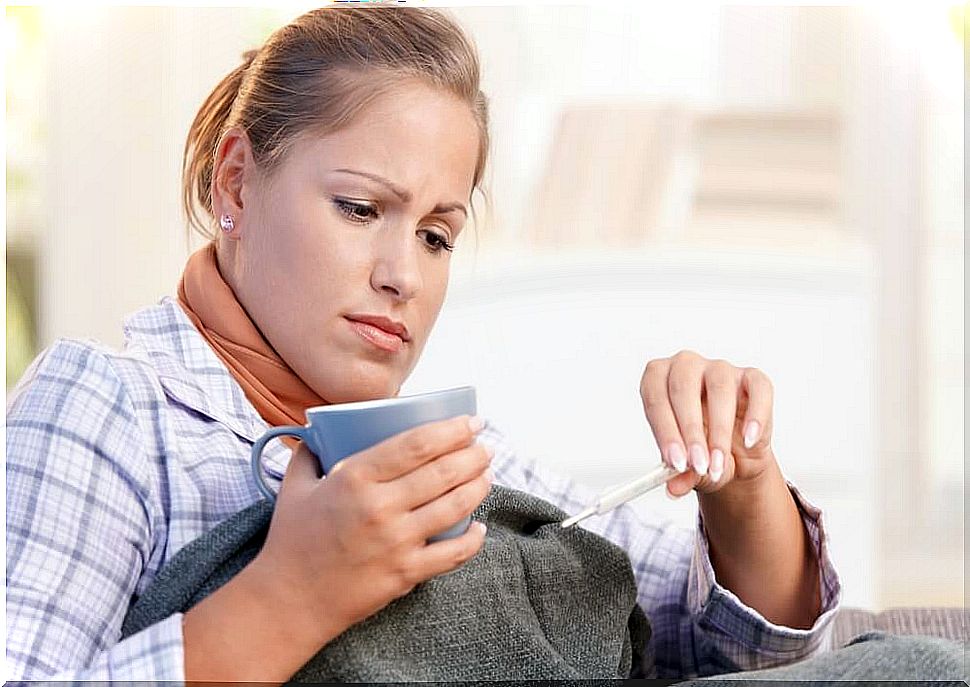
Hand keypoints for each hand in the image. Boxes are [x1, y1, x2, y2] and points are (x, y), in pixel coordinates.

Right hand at [249, 414, 492, 644]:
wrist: (288, 600)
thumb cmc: (292, 540)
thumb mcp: (295, 486)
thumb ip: (310, 453)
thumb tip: (320, 430)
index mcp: (355, 478)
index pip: (417, 444)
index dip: (452, 429)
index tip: (471, 421)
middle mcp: (379, 507)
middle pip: (444, 472)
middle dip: (474, 455)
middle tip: (485, 448)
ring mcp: (396, 542)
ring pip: (454, 506)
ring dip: (479, 486)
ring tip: (487, 475)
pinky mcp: (405, 573)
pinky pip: (453, 553)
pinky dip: (473, 539)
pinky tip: (479, 527)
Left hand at [639, 350, 774, 497]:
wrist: (734, 454)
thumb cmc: (700, 449)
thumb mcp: (688, 467)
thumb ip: (681, 475)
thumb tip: (673, 488)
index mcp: (657, 380)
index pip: (654, 397)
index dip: (664, 431)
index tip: (675, 462)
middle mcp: (685, 366)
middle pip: (682, 388)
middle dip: (690, 432)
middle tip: (697, 465)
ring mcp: (719, 368)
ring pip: (719, 388)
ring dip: (719, 432)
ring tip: (719, 464)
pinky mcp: (752, 377)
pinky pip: (757, 388)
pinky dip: (756, 415)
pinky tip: (749, 440)